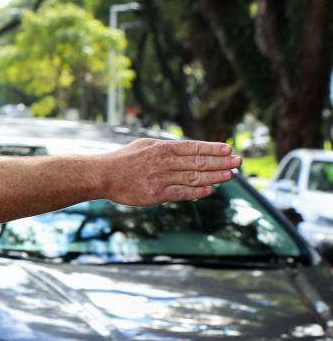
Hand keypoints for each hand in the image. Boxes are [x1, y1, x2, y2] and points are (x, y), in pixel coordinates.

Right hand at [101, 139, 241, 205]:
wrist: (102, 175)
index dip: (212, 148)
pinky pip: (180, 193)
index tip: (228, 149)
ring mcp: (159, 178)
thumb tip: (188, 149)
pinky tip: (210, 190)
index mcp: (161, 148)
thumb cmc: (123, 160)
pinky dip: (197, 191)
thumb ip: (166, 148)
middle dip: (221, 162)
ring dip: (215, 176)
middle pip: (198, 162)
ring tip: (230, 175)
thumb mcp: (145, 145)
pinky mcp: (155, 194)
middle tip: (239, 161)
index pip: (193, 147)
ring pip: (193, 177)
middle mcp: (162, 162)